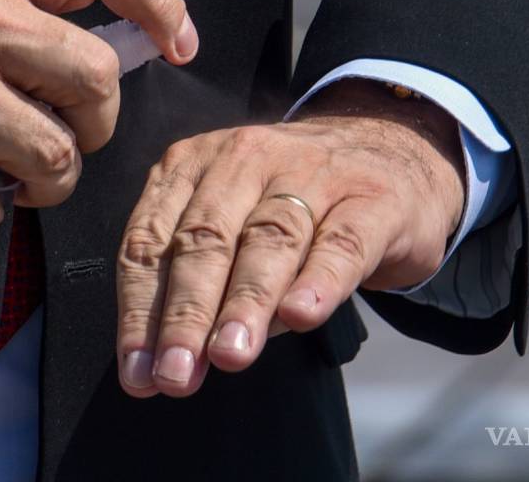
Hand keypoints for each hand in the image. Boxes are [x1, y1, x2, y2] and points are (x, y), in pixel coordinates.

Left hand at [115, 78, 463, 396]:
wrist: (390, 154)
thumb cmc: (294, 203)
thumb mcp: (233, 221)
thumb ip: (202, 282)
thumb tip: (171, 360)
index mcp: (196, 165)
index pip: (152, 239)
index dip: (140, 310)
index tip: (138, 372)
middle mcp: (247, 159)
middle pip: (206, 240)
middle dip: (185, 313)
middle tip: (176, 372)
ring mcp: (313, 173)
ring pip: (269, 240)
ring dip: (244, 302)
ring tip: (229, 355)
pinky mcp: (372, 200)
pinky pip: (340, 243)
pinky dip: (318, 281)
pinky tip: (300, 317)